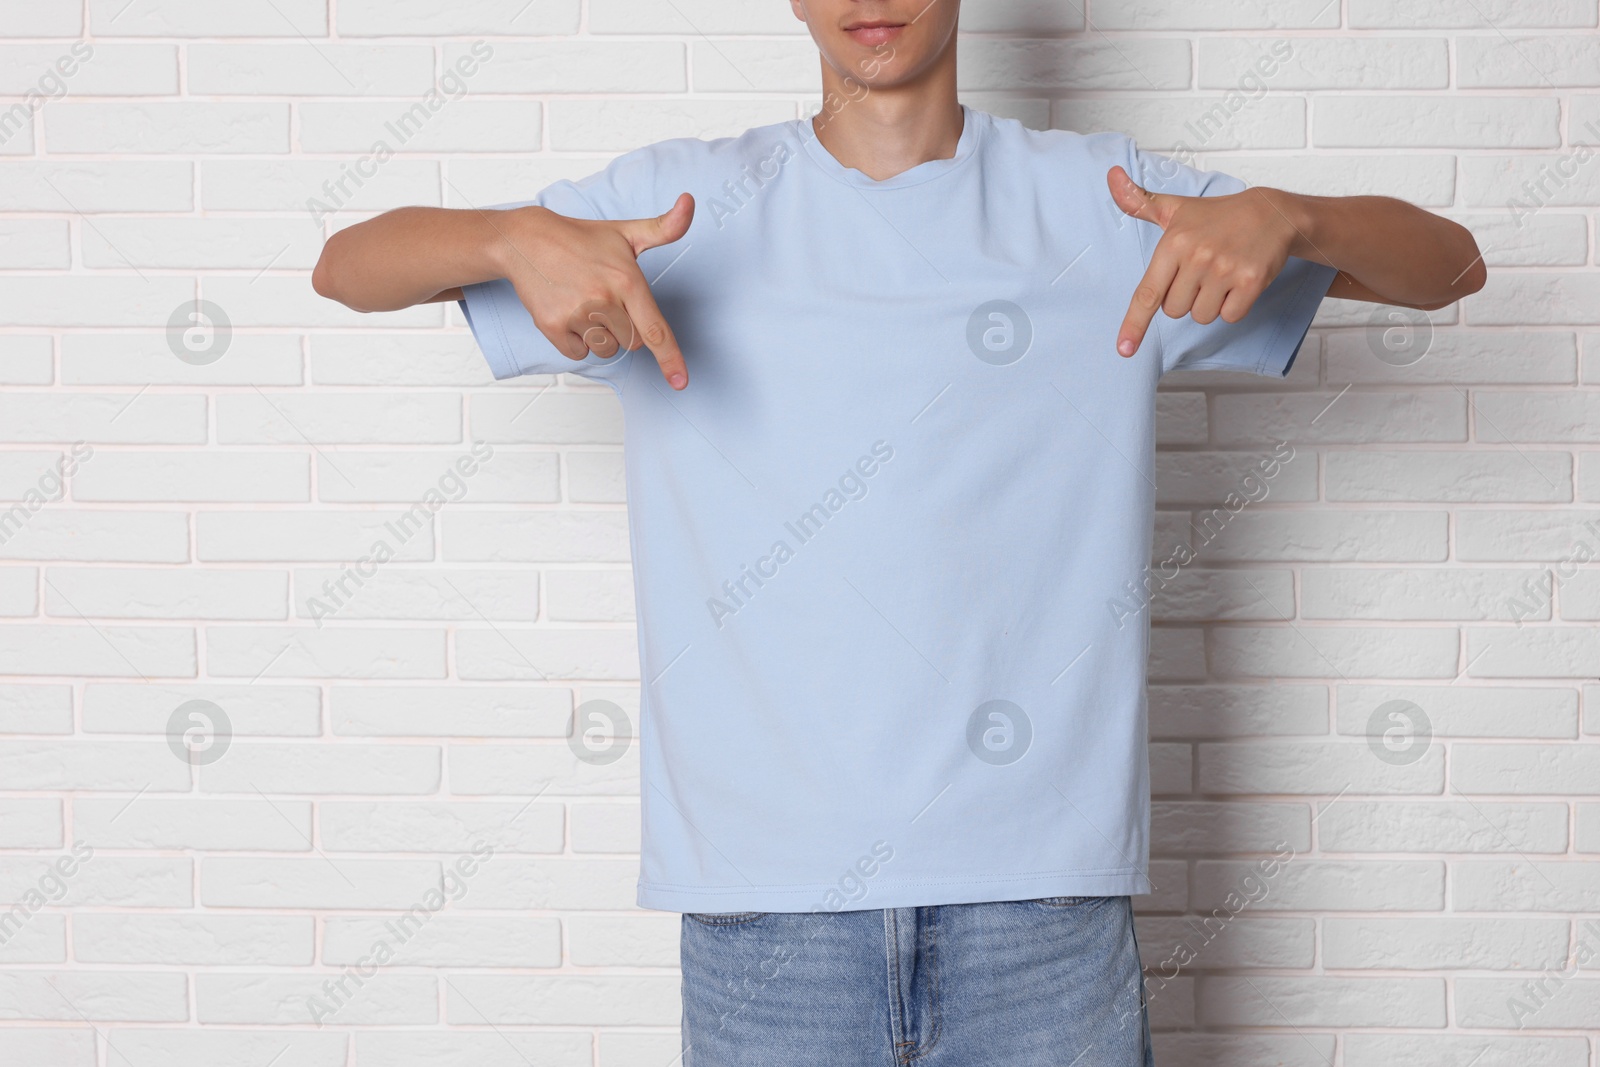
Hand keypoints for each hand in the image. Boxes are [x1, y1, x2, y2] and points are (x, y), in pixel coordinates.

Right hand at [495, 193, 694, 388]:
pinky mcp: (552, 325)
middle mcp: (603, 299)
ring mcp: (576, 314)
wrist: (526, 240)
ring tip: (586, 303)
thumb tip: (690, 202)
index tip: (680, 382)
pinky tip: (569, 312)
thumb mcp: (626, 232)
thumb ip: (664, 227)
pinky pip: (579, 353)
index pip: (655, 329)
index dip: (670, 358)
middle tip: (607, 300)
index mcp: (627, 280)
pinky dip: (576, 340)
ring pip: (607, 349)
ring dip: (601, 335)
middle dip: (626, 328)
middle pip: (633, 343)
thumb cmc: (581, 239)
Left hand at [1108, 166, 1295, 358]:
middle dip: (1186, 298)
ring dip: (1210, 304)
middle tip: (1202, 272)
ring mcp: (1225, 270)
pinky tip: (1238, 282)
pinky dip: (1233, 306)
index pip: (1148, 293)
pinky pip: (1230, 316)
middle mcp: (1197, 257)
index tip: (1124, 349)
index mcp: (1174, 243)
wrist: (1272, 213)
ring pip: (1202, 316)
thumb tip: (1111, 176)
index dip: (1134, 324)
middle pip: (1175, 311)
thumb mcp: (1175, 208)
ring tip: (1221, 275)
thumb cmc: (1217, 216)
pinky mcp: (1251, 282)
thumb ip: (1139, 202)